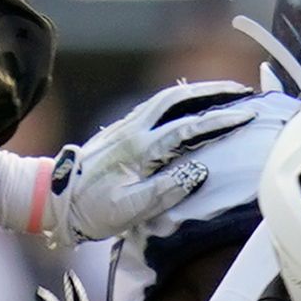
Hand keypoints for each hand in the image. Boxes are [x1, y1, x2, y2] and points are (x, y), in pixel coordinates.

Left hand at [47, 79, 255, 243]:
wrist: (54, 197)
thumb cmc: (93, 208)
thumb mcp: (130, 208)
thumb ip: (166, 189)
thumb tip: (199, 171)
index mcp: (139, 149)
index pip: (187, 128)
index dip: (220, 121)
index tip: (246, 115)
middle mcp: (133, 130)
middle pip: (177, 98)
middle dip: (213, 92)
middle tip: (242, 91)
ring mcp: (126, 126)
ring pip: (166, 97)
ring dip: (198, 91)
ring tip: (224, 92)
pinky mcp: (122, 129)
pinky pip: (156, 105)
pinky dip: (180, 98)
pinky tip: (192, 101)